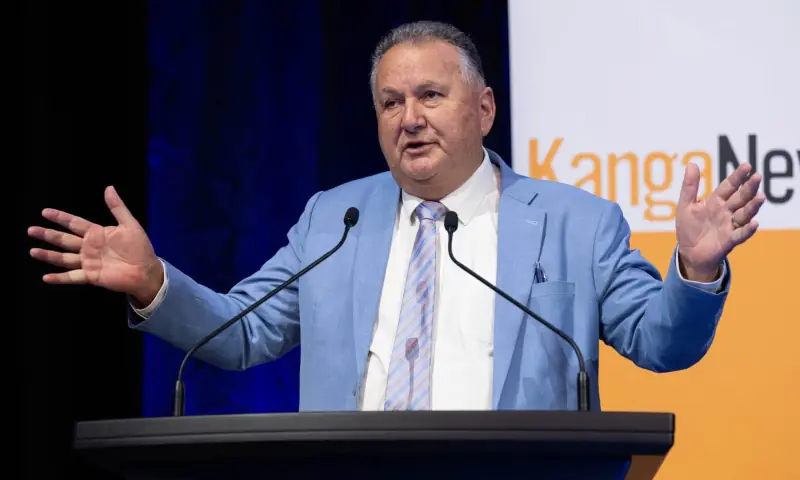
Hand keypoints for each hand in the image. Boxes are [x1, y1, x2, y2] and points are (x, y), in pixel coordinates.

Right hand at [28, 186, 163, 304]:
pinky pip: (72, 277)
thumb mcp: (130, 225)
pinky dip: (59, 278)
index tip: (45, 212)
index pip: (74, 223)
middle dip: (48, 235)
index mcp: (97, 233)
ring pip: (64, 258)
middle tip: (31, 230)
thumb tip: (109, 187)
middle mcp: (89, 247)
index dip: (60, 217)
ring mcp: (88, 262)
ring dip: (48, 255)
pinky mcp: (91, 276)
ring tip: (32, 251)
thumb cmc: (140, 247)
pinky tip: (46, 277)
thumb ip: (117, 207)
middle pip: (64, 240)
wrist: (147, 270)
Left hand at [676, 162, 763, 280]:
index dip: (737, 176)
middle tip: (757, 176)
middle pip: (741, 197)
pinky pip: (741, 234)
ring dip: (753, 206)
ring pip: (744, 214)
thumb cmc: (689, 228)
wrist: (688, 253)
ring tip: (760, 197)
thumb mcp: (686, 206)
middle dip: (749, 188)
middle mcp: (726, 211)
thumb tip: (692, 163)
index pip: (729, 186)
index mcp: (716, 201)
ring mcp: (730, 225)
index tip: (747, 165)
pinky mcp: (730, 240)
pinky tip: (754, 223)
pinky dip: (747, 229)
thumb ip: (690, 187)